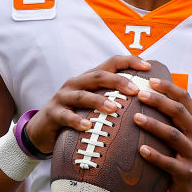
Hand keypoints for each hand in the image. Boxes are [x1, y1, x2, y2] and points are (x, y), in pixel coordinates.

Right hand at [23, 55, 151, 154]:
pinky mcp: (53, 113)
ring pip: (82, 95)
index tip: (148, 67)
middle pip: (98, 76)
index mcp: (89, 78)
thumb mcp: (94, 103)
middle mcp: (76, 83)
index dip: (129, 61)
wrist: (42, 129)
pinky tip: (87, 127)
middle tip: (136, 90)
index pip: (111, 63)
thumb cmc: (77, 115)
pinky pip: (65, 116)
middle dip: (118, 81)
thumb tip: (148, 100)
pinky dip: (76, 121)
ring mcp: (63, 97)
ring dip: (99, 101)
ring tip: (114, 109)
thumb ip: (114, 98)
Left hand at [132, 78, 191, 191]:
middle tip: (139, 94)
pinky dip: (156, 156)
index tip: (150, 79)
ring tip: (135, 118)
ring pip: (174, 136)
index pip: (185, 99)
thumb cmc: (184, 160)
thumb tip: (145, 98)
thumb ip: (172, 122)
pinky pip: (170, 164)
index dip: (169, 88)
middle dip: (160, 101)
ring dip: (154, 125)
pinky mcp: (187, 174)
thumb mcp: (184, 138)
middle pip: (180, 113)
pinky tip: (141, 151)